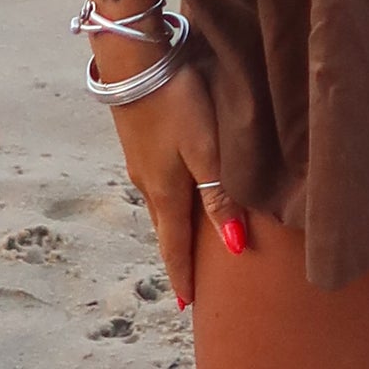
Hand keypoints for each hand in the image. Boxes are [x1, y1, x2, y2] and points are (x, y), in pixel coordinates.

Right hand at [99, 48, 248, 305]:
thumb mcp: (205, 149)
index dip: (182, 276)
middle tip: (187, 281)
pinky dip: (165, 200)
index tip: (186, 307)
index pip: (174, 247)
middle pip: (164, 229)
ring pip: (157, 205)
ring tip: (181, 240)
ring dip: (169, 227)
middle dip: (176, 256)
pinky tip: (171, 191)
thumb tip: (235, 247)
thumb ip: (219, 195)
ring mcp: (138, 161)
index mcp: (166, 192)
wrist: (134, 62)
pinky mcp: (136, 140)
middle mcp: (147, 184)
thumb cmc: (176, 102)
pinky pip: (152, 184)